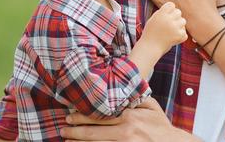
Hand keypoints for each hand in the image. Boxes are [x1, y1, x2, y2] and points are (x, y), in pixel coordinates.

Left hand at [61, 98, 199, 141]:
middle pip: (93, 132)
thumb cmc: (161, 126)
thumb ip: (136, 98)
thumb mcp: (151, 106)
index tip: (70, 115)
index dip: (82, 116)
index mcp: (129, 117)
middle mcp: (125, 131)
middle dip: (75, 130)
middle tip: (63, 128)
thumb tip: (122, 88)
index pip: (100, 116)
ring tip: (66, 140)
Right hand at [142, 1, 187, 51]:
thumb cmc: (150, 33)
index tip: (166, 16)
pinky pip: (185, 32)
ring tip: (171, 31)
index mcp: (161, 14)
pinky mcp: (179, 35)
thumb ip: (162, 12)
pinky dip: (180, 35)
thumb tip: (173, 8)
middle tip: (169, 24)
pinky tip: (173, 38)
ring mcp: (175, 28)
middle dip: (175, 17)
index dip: (170, 10)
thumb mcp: (153, 19)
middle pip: (178, 12)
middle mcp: (169, 19)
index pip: (171, 5)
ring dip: (179, 25)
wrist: (149, 47)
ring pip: (183, 21)